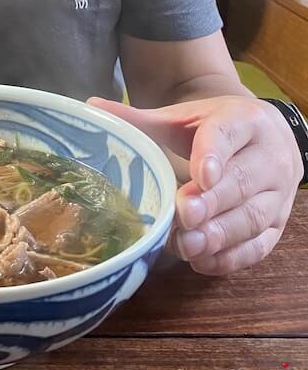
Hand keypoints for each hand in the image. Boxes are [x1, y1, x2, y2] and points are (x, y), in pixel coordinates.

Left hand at [87, 95, 301, 274]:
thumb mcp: (181, 117)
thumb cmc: (214, 126)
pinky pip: (261, 245)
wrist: (263, 134)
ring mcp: (278, 193)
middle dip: (212, 202)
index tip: (199, 175)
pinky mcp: (279, 223)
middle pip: (242, 181)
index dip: (213, 155)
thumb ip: (139, 118)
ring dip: (221, 235)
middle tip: (184, 217)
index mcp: (243, 120)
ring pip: (254, 217)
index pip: (228, 135)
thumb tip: (90, 108)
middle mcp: (269, 155)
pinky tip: (203, 261)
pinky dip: (233, 257)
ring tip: (188, 245)